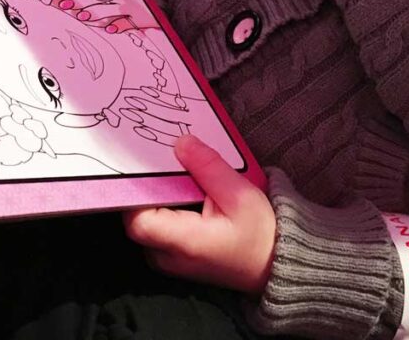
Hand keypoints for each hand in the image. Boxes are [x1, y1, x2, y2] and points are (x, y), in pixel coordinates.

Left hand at [123, 135, 274, 294]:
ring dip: (155, 196)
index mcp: (184, 242)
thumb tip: (181, 143)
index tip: (145, 163)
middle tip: (161, 159)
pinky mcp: (172, 256)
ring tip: (173, 171)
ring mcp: (168, 259)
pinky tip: (181, 188)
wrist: (272, 264)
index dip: (135, 191)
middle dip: (147, 187)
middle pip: (135, 217)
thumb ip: (209, 167)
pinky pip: (155, 227)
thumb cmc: (259, 234)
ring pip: (144, 221)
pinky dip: (163, 206)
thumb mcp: (240, 195)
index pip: (136, 219)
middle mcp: (168, 256)